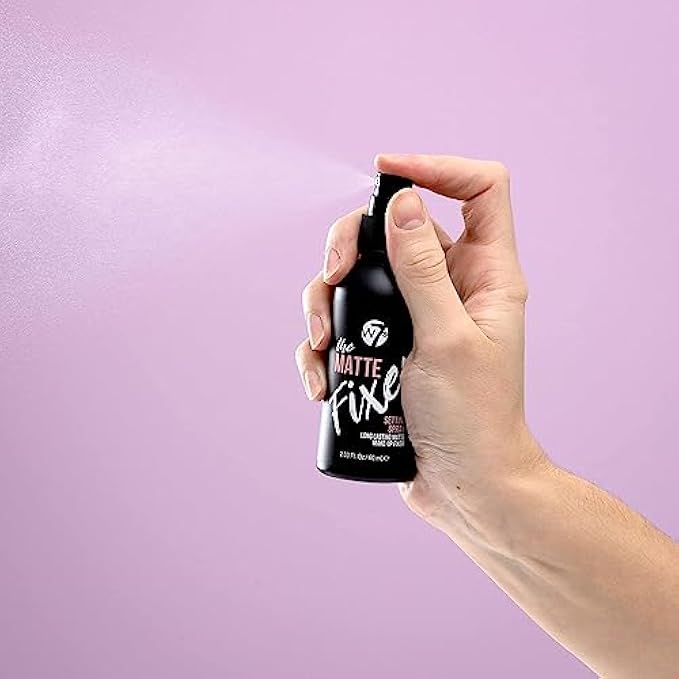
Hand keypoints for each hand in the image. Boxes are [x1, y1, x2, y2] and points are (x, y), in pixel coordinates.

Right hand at [296, 153, 546, 537]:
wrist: (463, 487)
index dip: (434, 167)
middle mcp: (448, 287)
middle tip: (330, 275)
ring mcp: (413, 318)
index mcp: (484, 274)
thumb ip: (422, 269)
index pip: (478, 189)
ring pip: (357, 277)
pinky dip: (324, 344)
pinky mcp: (386, 348)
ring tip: (321, 344)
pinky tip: (320, 380)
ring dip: (324, 301)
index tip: (383, 172)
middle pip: (392, 228)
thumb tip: (403, 203)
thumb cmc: (472, 421)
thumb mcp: (446, 340)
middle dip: (348, 244)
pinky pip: (345, 324)